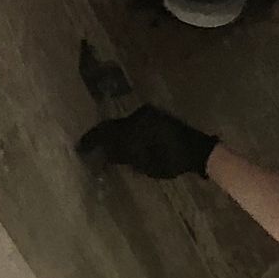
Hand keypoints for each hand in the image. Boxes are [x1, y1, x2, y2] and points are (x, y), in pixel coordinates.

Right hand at [77, 104, 216, 181]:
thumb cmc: (173, 160)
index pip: (107, 130)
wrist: (198, 150)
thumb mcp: (146, 163)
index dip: (92, 140)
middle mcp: (139, 114)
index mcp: (136, 124)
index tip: (80, 148)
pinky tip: (120, 146)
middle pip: (114, 126)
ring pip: (123, 126)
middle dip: (100, 138)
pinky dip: (124, 136)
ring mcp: (148, 114)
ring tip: (102, 150)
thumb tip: (101, 156)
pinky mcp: (154, 118)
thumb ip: (123, 157)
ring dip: (112, 138)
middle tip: (88, 149)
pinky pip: (133, 125)